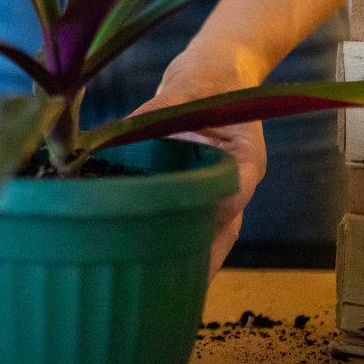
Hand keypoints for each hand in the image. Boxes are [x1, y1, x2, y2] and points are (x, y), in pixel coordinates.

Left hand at [130, 47, 267, 278]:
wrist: (215, 70)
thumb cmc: (211, 75)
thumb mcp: (188, 87)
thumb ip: (157, 111)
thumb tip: (119, 132)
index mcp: (243, 160)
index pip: (232, 197)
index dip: (211, 221)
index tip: (190, 244)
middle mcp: (233, 181)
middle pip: (222, 231)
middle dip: (199, 262)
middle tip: (171, 291)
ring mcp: (216, 189)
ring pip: (207, 235)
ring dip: (187, 260)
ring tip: (157, 292)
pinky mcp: (196, 189)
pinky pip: (188, 222)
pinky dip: (171, 242)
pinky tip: (145, 266)